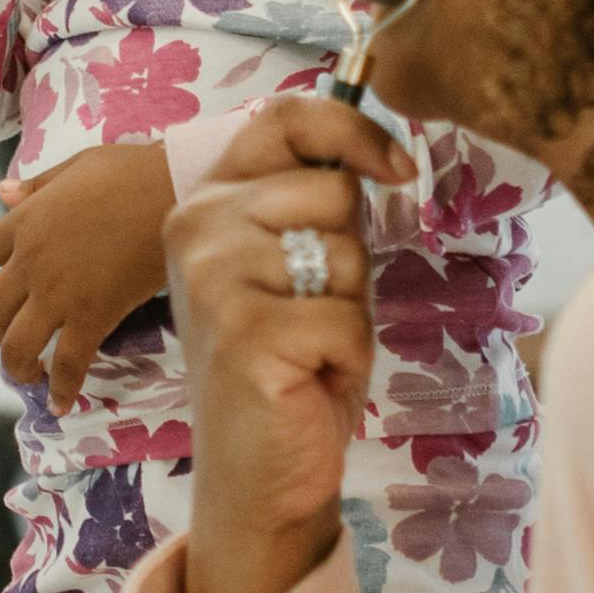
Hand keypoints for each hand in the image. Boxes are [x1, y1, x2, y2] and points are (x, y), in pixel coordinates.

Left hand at [0, 138, 174, 399]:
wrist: (172, 190)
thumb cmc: (132, 173)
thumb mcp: (77, 167)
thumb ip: (38, 186)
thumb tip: (2, 192)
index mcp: (25, 223)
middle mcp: (31, 263)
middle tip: (6, 338)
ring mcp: (58, 293)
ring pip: (16, 345)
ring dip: (16, 366)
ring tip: (29, 374)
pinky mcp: (92, 317)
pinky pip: (68, 364)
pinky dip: (62, 390)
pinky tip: (62, 404)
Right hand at [160, 92, 404, 592]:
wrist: (256, 472)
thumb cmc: (287, 365)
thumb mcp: (300, 264)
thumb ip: (316, 206)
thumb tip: (380, 154)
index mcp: (206, 200)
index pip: (287, 120)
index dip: (355, 130)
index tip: (397, 168)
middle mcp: (196, 227)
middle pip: (333, 191)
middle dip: (350, 256)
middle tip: (312, 311)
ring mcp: (215, 279)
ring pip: (346, 256)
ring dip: (349, 311)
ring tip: (307, 347)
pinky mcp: (245, 333)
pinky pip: (347, 319)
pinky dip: (347, 356)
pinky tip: (307, 379)